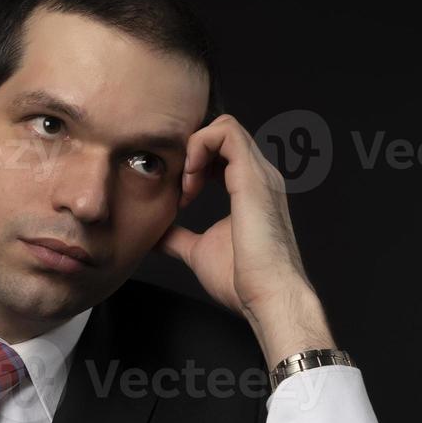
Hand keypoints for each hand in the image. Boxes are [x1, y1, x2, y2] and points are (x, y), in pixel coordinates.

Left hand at [157, 114, 335, 366]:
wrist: (266, 295)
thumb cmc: (240, 280)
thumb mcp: (198, 251)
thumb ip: (179, 238)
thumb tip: (156, 236)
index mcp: (250, 187)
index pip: (223, 149)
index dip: (194, 161)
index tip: (180, 194)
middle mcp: (258, 175)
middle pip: (223, 132)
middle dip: (191, 152)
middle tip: (179, 188)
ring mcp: (258, 173)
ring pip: (224, 126)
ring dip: (194, 149)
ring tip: (186, 187)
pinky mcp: (252, 177)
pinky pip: (226, 133)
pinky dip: (199, 147)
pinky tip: (190, 182)